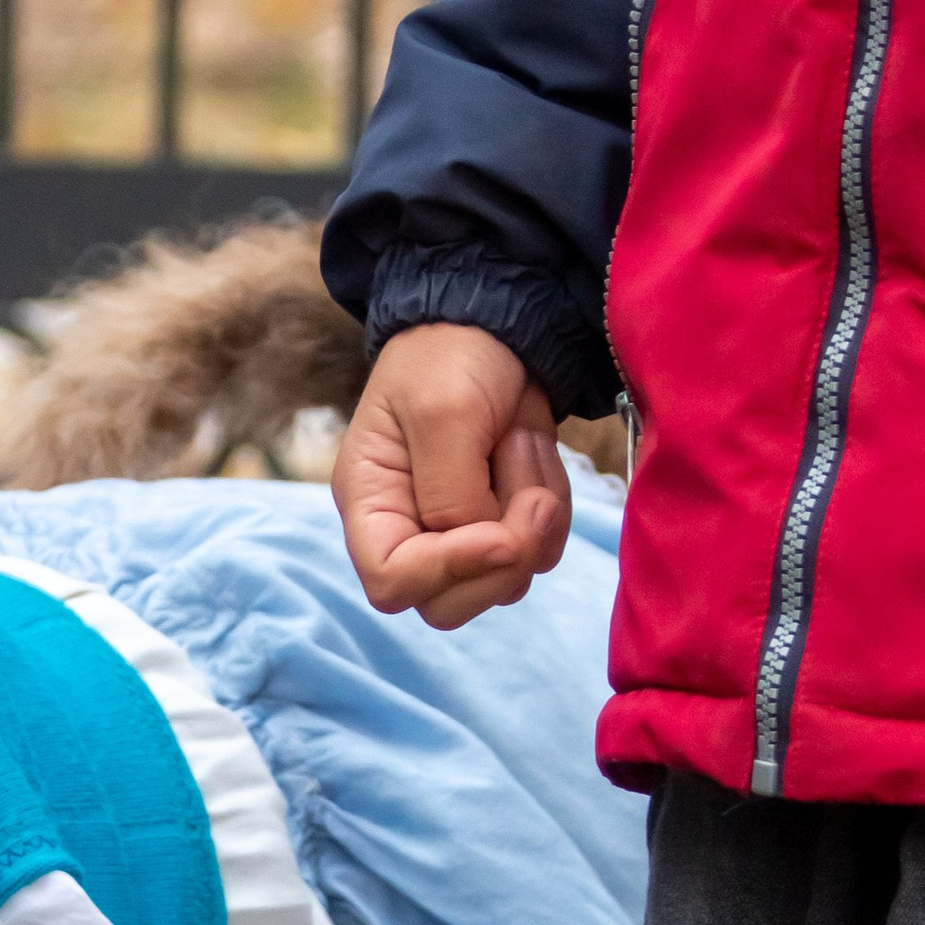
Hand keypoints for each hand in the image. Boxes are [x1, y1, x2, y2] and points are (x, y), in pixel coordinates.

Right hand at [332, 322, 572, 628]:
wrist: (498, 320)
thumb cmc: (451, 354)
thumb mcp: (443, 412)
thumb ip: (451, 492)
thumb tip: (486, 550)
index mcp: (370, 502)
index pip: (391, 581)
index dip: (447, 570)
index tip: (498, 533)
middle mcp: (409, 529)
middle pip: (450, 604)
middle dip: (504, 555)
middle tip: (533, 498)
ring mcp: (460, 533)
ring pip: (507, 581)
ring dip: (534, 518)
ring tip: (521, 443)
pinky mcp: (505, 525)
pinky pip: (543, 551)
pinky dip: (554, 507)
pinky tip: (534, 452)